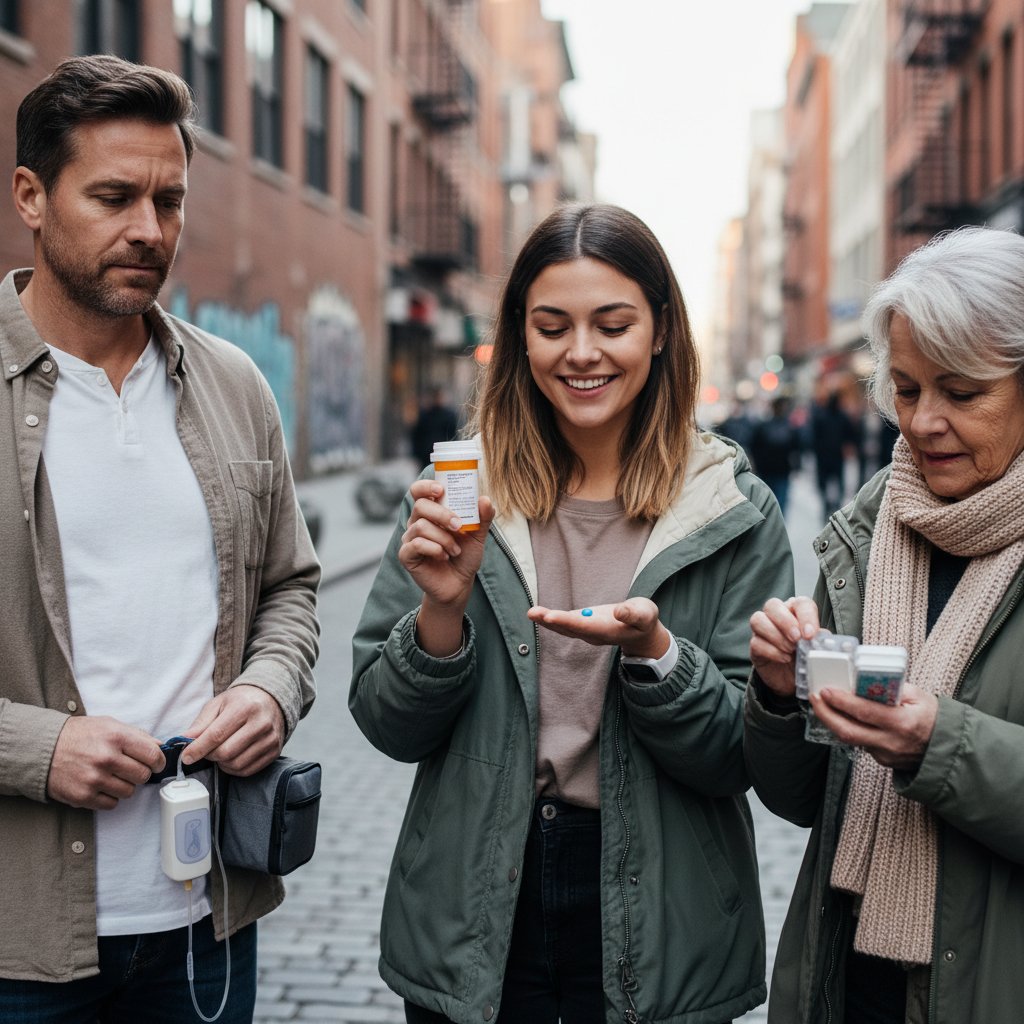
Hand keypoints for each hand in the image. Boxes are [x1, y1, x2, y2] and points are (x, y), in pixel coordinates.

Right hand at [47, 716, 164, 809]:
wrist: (44, 749)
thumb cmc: (80, 735)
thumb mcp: (109, 724)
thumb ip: (137, 735)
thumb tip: (160, 747)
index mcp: (116, 737)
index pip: (153, 755)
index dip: (158, 761)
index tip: (156, 764)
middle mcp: (106, 758)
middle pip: (143, 776)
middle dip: (140, 773)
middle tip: (130, 769)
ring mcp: (94, 779)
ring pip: (129, 791)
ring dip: (124, 785)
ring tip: (112, 775)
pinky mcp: (83, 796)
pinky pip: (112, 804)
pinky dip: (110, 797)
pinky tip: (101, 785)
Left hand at [182, 684, 284, 776]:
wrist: (271, 701)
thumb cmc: (241, 702)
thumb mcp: (218, 704)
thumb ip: (201, 723)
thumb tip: (185, 740)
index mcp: (245, 707)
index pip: (216, 735)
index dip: (198, 749)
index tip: (186, 757)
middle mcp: (261, 723)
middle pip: (226, 752)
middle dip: (209, 755)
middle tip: (205, 750)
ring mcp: (270, 739)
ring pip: (236, 764)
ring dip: (221, 764)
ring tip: (219, 752)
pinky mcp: (274, 751)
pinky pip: (248, 770)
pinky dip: (233, 769)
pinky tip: (231, 758)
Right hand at [399, 480, 494, 609]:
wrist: (459, 584)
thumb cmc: (465, 556)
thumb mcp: (478, 535)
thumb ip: (483, 517)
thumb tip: (485, 499)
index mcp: (431, 512)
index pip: (419, 490)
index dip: (426, 486)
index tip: (441, 490)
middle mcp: (417, 522)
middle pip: (420, 506)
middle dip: (442, 514)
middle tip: (458, 525)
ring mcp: (410, 539)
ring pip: (421, 526)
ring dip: (443, 538)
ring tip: (455, 550)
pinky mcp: (406, 555)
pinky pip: (415, 545)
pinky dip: (434, 549)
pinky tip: (444, 556)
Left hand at [527, 598, 670, 657]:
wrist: (642, 632)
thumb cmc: (645, 620)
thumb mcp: (646, 614)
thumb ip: (633, 614)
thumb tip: (620, 611)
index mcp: (608, 631)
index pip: (584, 626)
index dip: (567, 621)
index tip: (551, 616)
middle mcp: (594, 634)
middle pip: (569, 628)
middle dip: (550, 621)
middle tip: (532, 612)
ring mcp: (587, 630)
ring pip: (564, 627)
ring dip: (546, 620)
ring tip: (531, 612)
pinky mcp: (584, 624)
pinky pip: (565, 623)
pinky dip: (551, 619)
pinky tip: (538, 613)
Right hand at [749, 596, 820, 696]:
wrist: (793, 679)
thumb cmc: (805, 657)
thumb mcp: (817, 648)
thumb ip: (820, 640)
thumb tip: (823, 636)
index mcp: (796, 612)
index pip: (800, 603)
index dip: (806, 616)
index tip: (810, 634)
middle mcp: (777, 616)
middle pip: (772, 605)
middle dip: (785, 622)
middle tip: (797, 639)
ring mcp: (762, 630)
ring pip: (758, 619)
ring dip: (776, 635)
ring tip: (790, 650)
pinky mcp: (755, 646)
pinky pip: (756, 642)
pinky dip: (772, 651)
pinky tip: (784, 658)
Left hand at [809, 682, 937, 770]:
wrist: (946, 747)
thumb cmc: (933, 717)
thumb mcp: (918, 695)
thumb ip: (892, 687)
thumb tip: (865, 677)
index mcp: (902, 722)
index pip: (864, 711)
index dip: (841, 701)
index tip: (826, 690)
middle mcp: (891, 741)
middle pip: (848, 730)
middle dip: (825, 713)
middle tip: (814, 698)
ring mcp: (885, 754)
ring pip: (849, 739)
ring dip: (831, 721)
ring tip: (821, 705)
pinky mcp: (881, 760)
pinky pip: (858, 743)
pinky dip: (847, 728)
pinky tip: (840, 717)